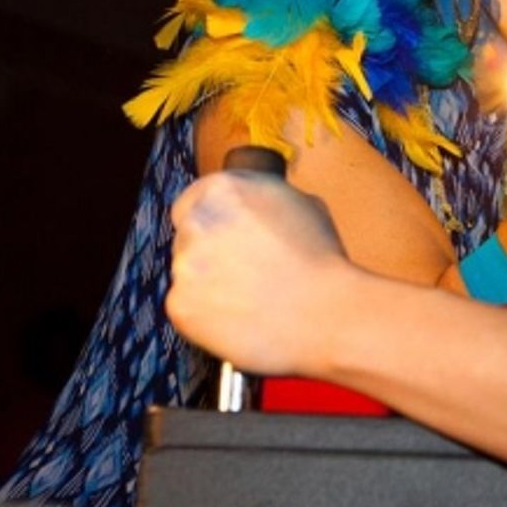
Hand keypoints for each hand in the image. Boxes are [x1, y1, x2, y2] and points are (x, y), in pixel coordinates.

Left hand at [168, 171, 353, 376]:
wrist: (325, 314)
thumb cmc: (322, 261)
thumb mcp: (304, 204)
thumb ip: (264, 199)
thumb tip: (254, 208)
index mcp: (223, 189)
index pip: (192, 203)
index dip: (215, 223)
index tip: (231, 240)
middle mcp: (196, 222)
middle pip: (187, 238)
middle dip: (211, 253)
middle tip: (247, 271)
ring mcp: (183, 264)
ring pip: (188, 274)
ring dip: (210, 284)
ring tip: (252, 297)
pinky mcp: (180, 304)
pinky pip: (188, 308)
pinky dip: (208, 315)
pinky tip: (242, 316)